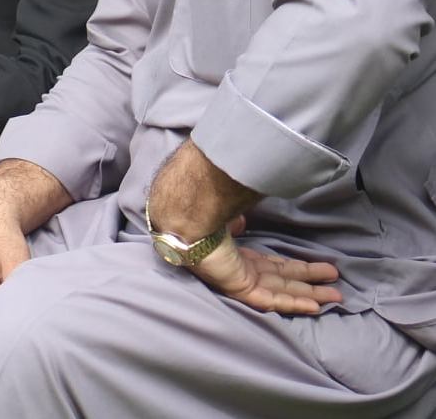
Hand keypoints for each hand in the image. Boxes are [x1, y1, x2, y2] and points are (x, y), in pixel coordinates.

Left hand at [189, 223, 341, 315]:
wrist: (187, 226)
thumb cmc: (203, 220)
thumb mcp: (226, 220)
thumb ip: (236, 222)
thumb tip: (241, 218)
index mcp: (240, 257)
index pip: (276, 267)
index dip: (298, 270)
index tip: (321, 270)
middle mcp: (245, 271)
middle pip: (286, 281)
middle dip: (312, 285)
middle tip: (337, 288)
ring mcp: (244, 282)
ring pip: (285, 292)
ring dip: (311, 295)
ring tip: (336, 298)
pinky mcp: (242, 290)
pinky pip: (274, 299)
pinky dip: (294, 302)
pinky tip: (314, 305)